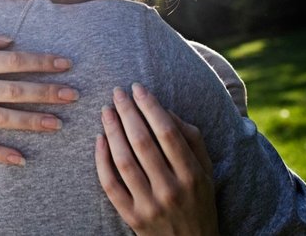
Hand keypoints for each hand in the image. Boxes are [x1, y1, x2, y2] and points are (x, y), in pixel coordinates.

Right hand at [0, 25, 78, 165]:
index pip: (13, 61)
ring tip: (57, 124)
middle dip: (46, 92)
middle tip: (73, 95)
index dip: (41, 62)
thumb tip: (10, 41)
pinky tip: (20, 159)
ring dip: (32, 121)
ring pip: (2, 118)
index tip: (65, 64)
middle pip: (14, 91)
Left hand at [95, 83, 217, 235]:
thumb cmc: (198, 200)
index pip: (168, 133)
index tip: (137, 88)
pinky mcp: (132, 217)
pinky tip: (99, 139)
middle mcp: (172, 190)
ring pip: (124, 161)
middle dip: (127, 112)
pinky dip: (101, 160)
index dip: (150, 106)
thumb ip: (192, 139)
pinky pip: (111, 185)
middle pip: (143, 142)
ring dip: (112, 131)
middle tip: (117, 92)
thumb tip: (165, 110)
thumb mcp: (206, 171)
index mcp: (193, 175)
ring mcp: (150, 205)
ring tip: (106, 110)